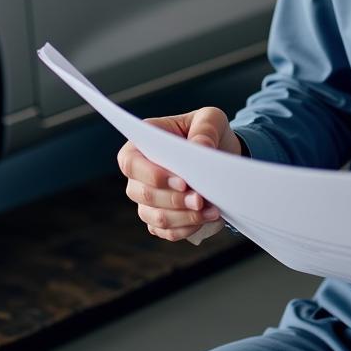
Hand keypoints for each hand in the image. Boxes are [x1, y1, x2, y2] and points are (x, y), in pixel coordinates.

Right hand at [117, 107, 242, 241]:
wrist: (219, 154)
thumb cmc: (208, 130)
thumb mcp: (211, 118)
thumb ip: (205, 129)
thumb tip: (200, 147)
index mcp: (143, 142)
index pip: (130, 162)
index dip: (152, 175)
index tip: (183, 183)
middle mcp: (139, 173)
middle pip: (143, 194)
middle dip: (174, 200)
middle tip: (200, 199)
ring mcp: (147, 198)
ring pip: (155, 217)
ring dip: (184, 217)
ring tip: (211, 209)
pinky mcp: (160, 218)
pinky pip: (166, 232)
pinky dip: (187, 228)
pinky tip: (207, 217)